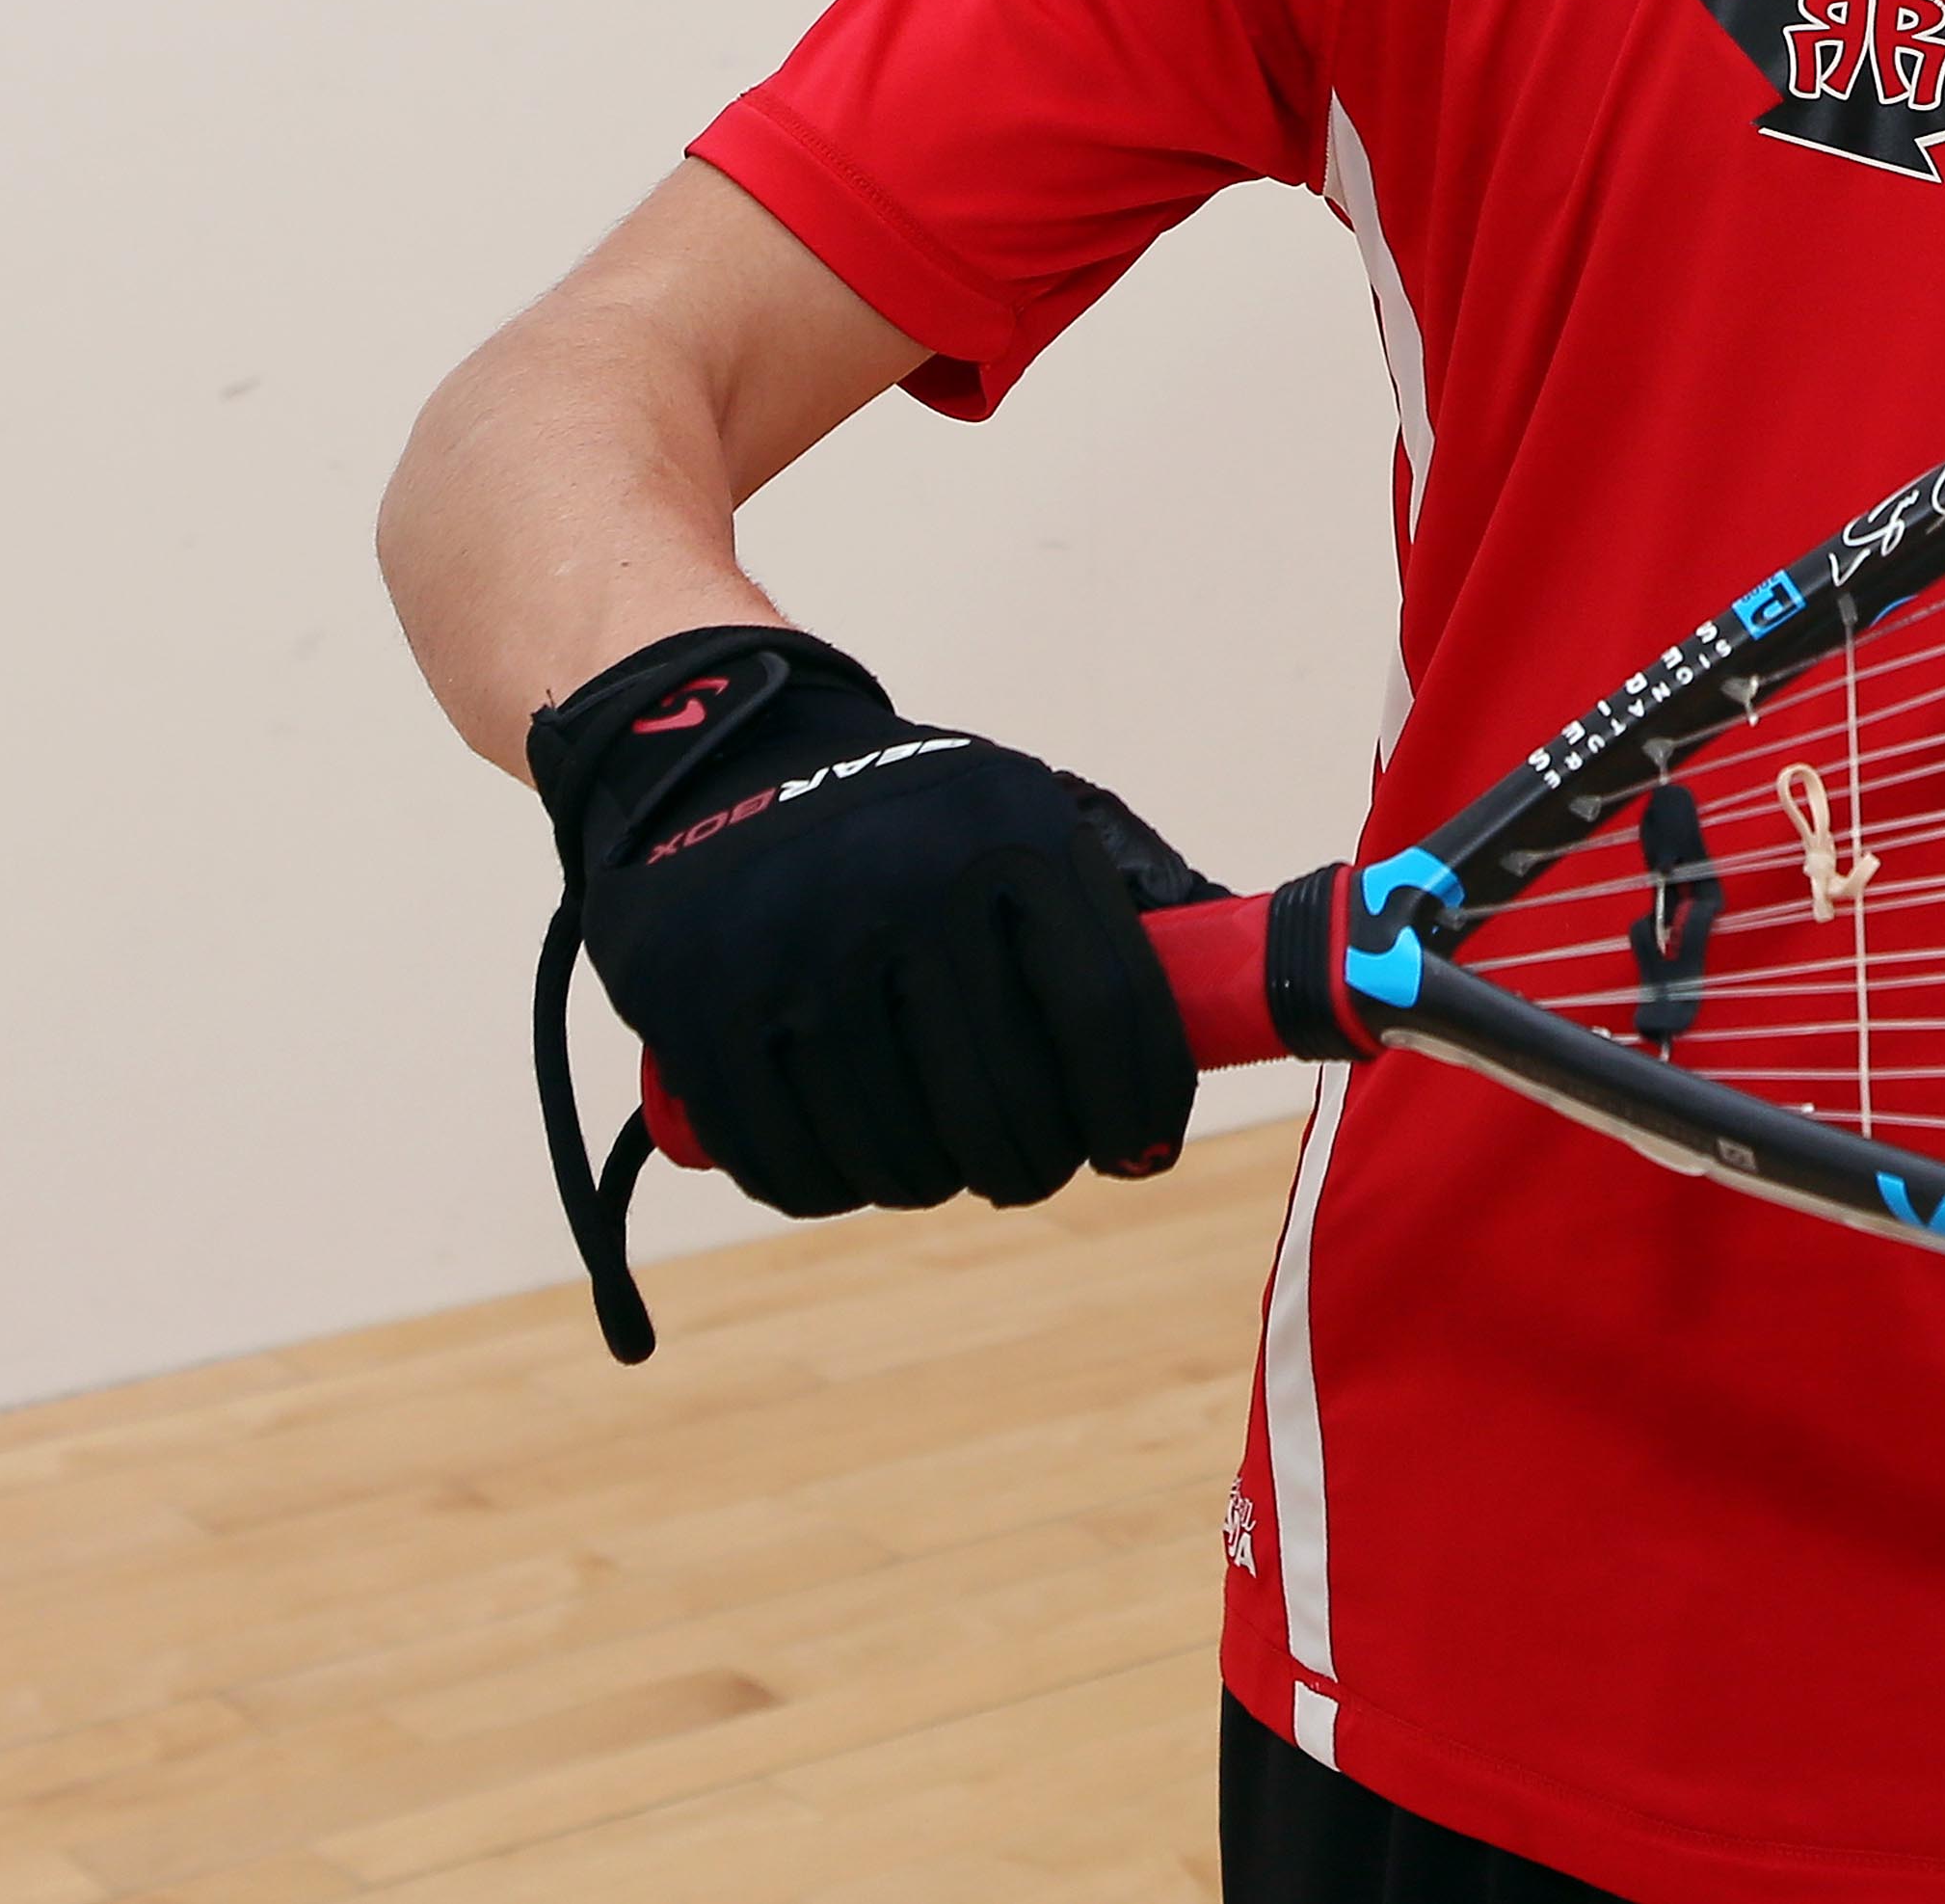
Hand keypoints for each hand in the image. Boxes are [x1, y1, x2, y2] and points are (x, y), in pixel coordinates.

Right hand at [533, 623, 1205, 1215]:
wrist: (718, 756)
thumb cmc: (913, 818)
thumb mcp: (1023, 810)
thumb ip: (1131, 898)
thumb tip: (1250, 992)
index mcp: (1009, 831)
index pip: (1106, 1012)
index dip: (1138, 1108)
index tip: (1143, 1151)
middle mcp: (905, 884)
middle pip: (1008, 1107)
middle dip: (1036, 1162)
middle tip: (1034, 1164)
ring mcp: (792, 948)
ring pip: (901, 1153)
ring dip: (935, 1180)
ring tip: (947, 1160)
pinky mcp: (694, 1006)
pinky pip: (790, 1164)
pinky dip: (834, 1189)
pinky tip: (859, 1167)